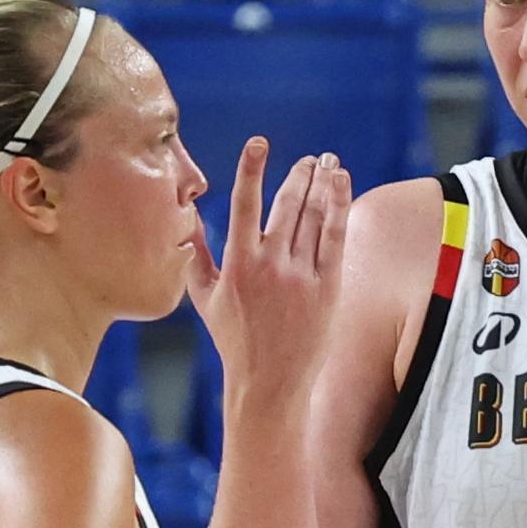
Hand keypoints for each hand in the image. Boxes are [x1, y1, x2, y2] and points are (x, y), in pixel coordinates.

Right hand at [187, 141, 351, 400]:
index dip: (251, 169)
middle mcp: (271, 266)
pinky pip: (336, 236)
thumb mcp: (203, 299)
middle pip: (287, 204)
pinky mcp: (328, 288)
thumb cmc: (234, 341)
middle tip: (308, 159)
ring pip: (314, 215)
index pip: (244, 203)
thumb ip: (195, 255)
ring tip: (326, 164)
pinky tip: (341, 182)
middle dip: (299, 174)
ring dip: (321, 182)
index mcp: (238, 264)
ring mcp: (302, 276)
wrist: (269, 385)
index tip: (258, 142)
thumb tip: (185, 219)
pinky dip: (339, 204)